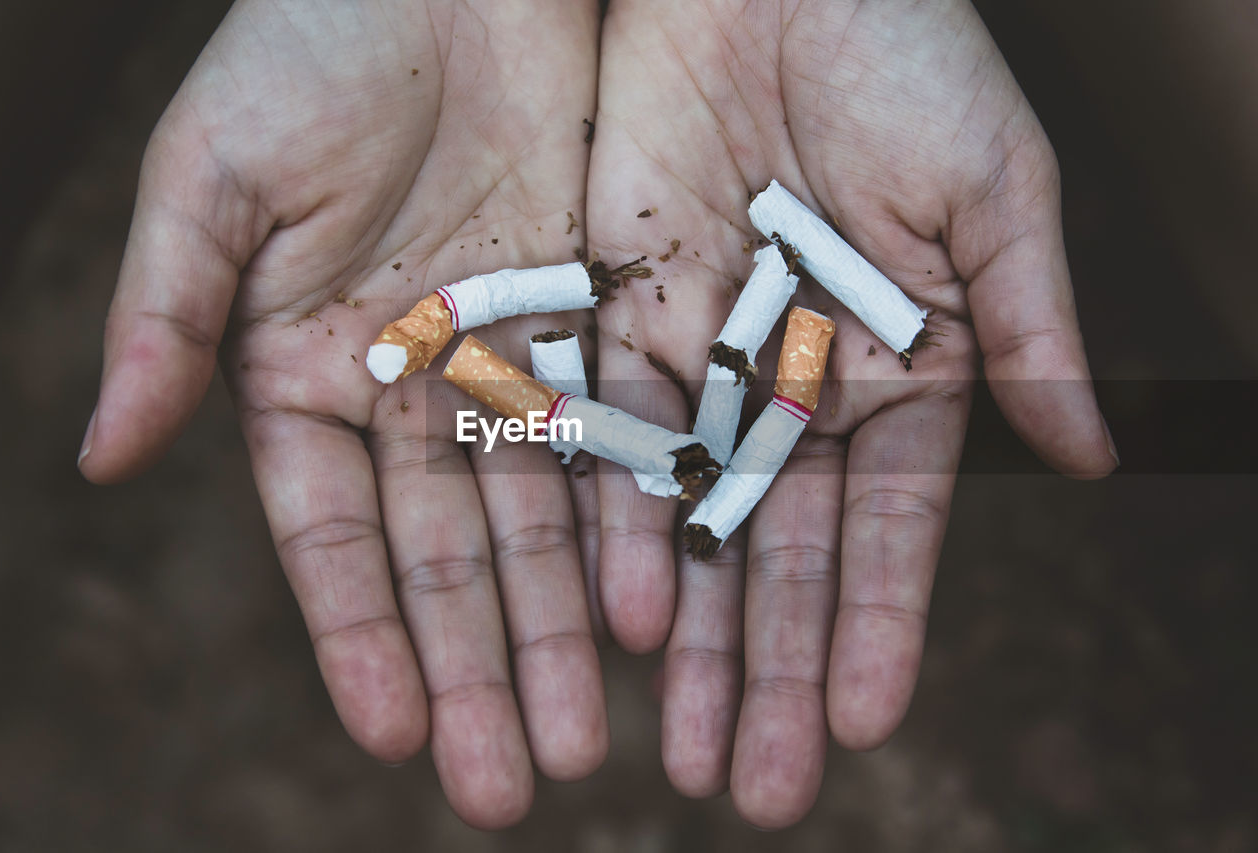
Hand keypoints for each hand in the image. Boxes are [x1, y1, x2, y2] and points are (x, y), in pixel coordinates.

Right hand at [78, 0, 606, 827]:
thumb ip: (164, 317)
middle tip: (516, 786)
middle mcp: (410, 384)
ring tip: (589, 736)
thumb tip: (97, 455)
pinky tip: (651, 612)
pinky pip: (614, 438)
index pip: (334, 534)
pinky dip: (627, 522)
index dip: (363, 636)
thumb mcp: (212, 178)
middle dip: (479, 669)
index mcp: (302, 366)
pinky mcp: (592, 318)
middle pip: (449, 553)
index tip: (398, 737)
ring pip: (539, 520)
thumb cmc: (308, 44)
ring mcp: (506, 357)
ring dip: (561, 628)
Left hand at [587, 0, 1116, 826]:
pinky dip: (620, 520)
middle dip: (772, 668)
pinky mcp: (617, 309)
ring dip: (691, 633)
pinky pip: (616, 434)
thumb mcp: (996, 190)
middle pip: (781, 551)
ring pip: (691, 519)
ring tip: (682, 747)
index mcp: (896, 368)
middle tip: (759, 788)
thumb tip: (1093, 460)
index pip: (887, 527)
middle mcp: (794, 383)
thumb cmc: (908, 56)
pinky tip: (624, 616)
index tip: (866, 725)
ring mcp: (703, 354)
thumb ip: (1029, 327)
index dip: (878, 625)